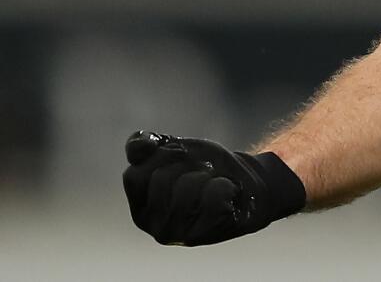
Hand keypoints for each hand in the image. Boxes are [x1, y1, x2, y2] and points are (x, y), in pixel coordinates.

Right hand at [123, 130, 305, 245]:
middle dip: (189, 165)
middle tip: (203, 170)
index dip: (163, 156)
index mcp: (139, 202)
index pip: (134, 175)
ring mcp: (172, 232)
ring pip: (186, 188)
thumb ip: (146, 144)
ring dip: (207, 175)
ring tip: (214, 183)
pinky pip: (211, 198)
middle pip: (161, 179)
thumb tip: (141, 147)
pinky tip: (227, 195)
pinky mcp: (198, 237)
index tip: (183, 154)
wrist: (246, 182)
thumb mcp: (175, 147)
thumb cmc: (206, 166)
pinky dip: (224, 187)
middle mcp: (150, 223)